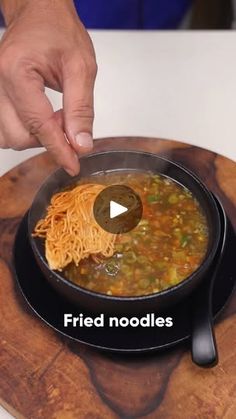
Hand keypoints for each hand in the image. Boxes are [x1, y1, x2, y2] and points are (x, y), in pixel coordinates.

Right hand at [0, 0, 96, 174]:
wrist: (39, 13)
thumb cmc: (58, 30)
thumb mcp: (81, 67)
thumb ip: (81, 109)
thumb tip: (81, 144)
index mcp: (17, 72)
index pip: (38, 124)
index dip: (58, 149)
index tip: (73, 164)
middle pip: (17, 136)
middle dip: (47, 140)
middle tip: (70, 125)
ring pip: (8, 136)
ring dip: (35, 137)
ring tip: (56, 118)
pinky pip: (5, 127)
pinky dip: (26, 130)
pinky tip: (43, 117)